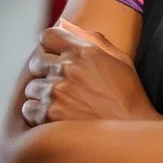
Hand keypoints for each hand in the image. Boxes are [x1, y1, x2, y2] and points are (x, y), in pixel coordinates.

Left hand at [22, 24, 146, 124]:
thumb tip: (70, 27)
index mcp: (85, 51)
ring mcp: (57, 92)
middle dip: (46, 73)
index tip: (54, 57)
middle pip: (37, 62)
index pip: (48, 36)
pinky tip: (57, 119)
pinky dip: (38, 115)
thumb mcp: (120, 61)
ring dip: (42, 96)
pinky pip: (29, 109)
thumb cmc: (128, 98)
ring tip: (63, 106)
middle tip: (60, 87)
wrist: (133, 135)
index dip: (50, 47)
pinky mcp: (49, 115)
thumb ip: (95, 40)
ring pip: (32, 88)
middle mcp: (68, 68)